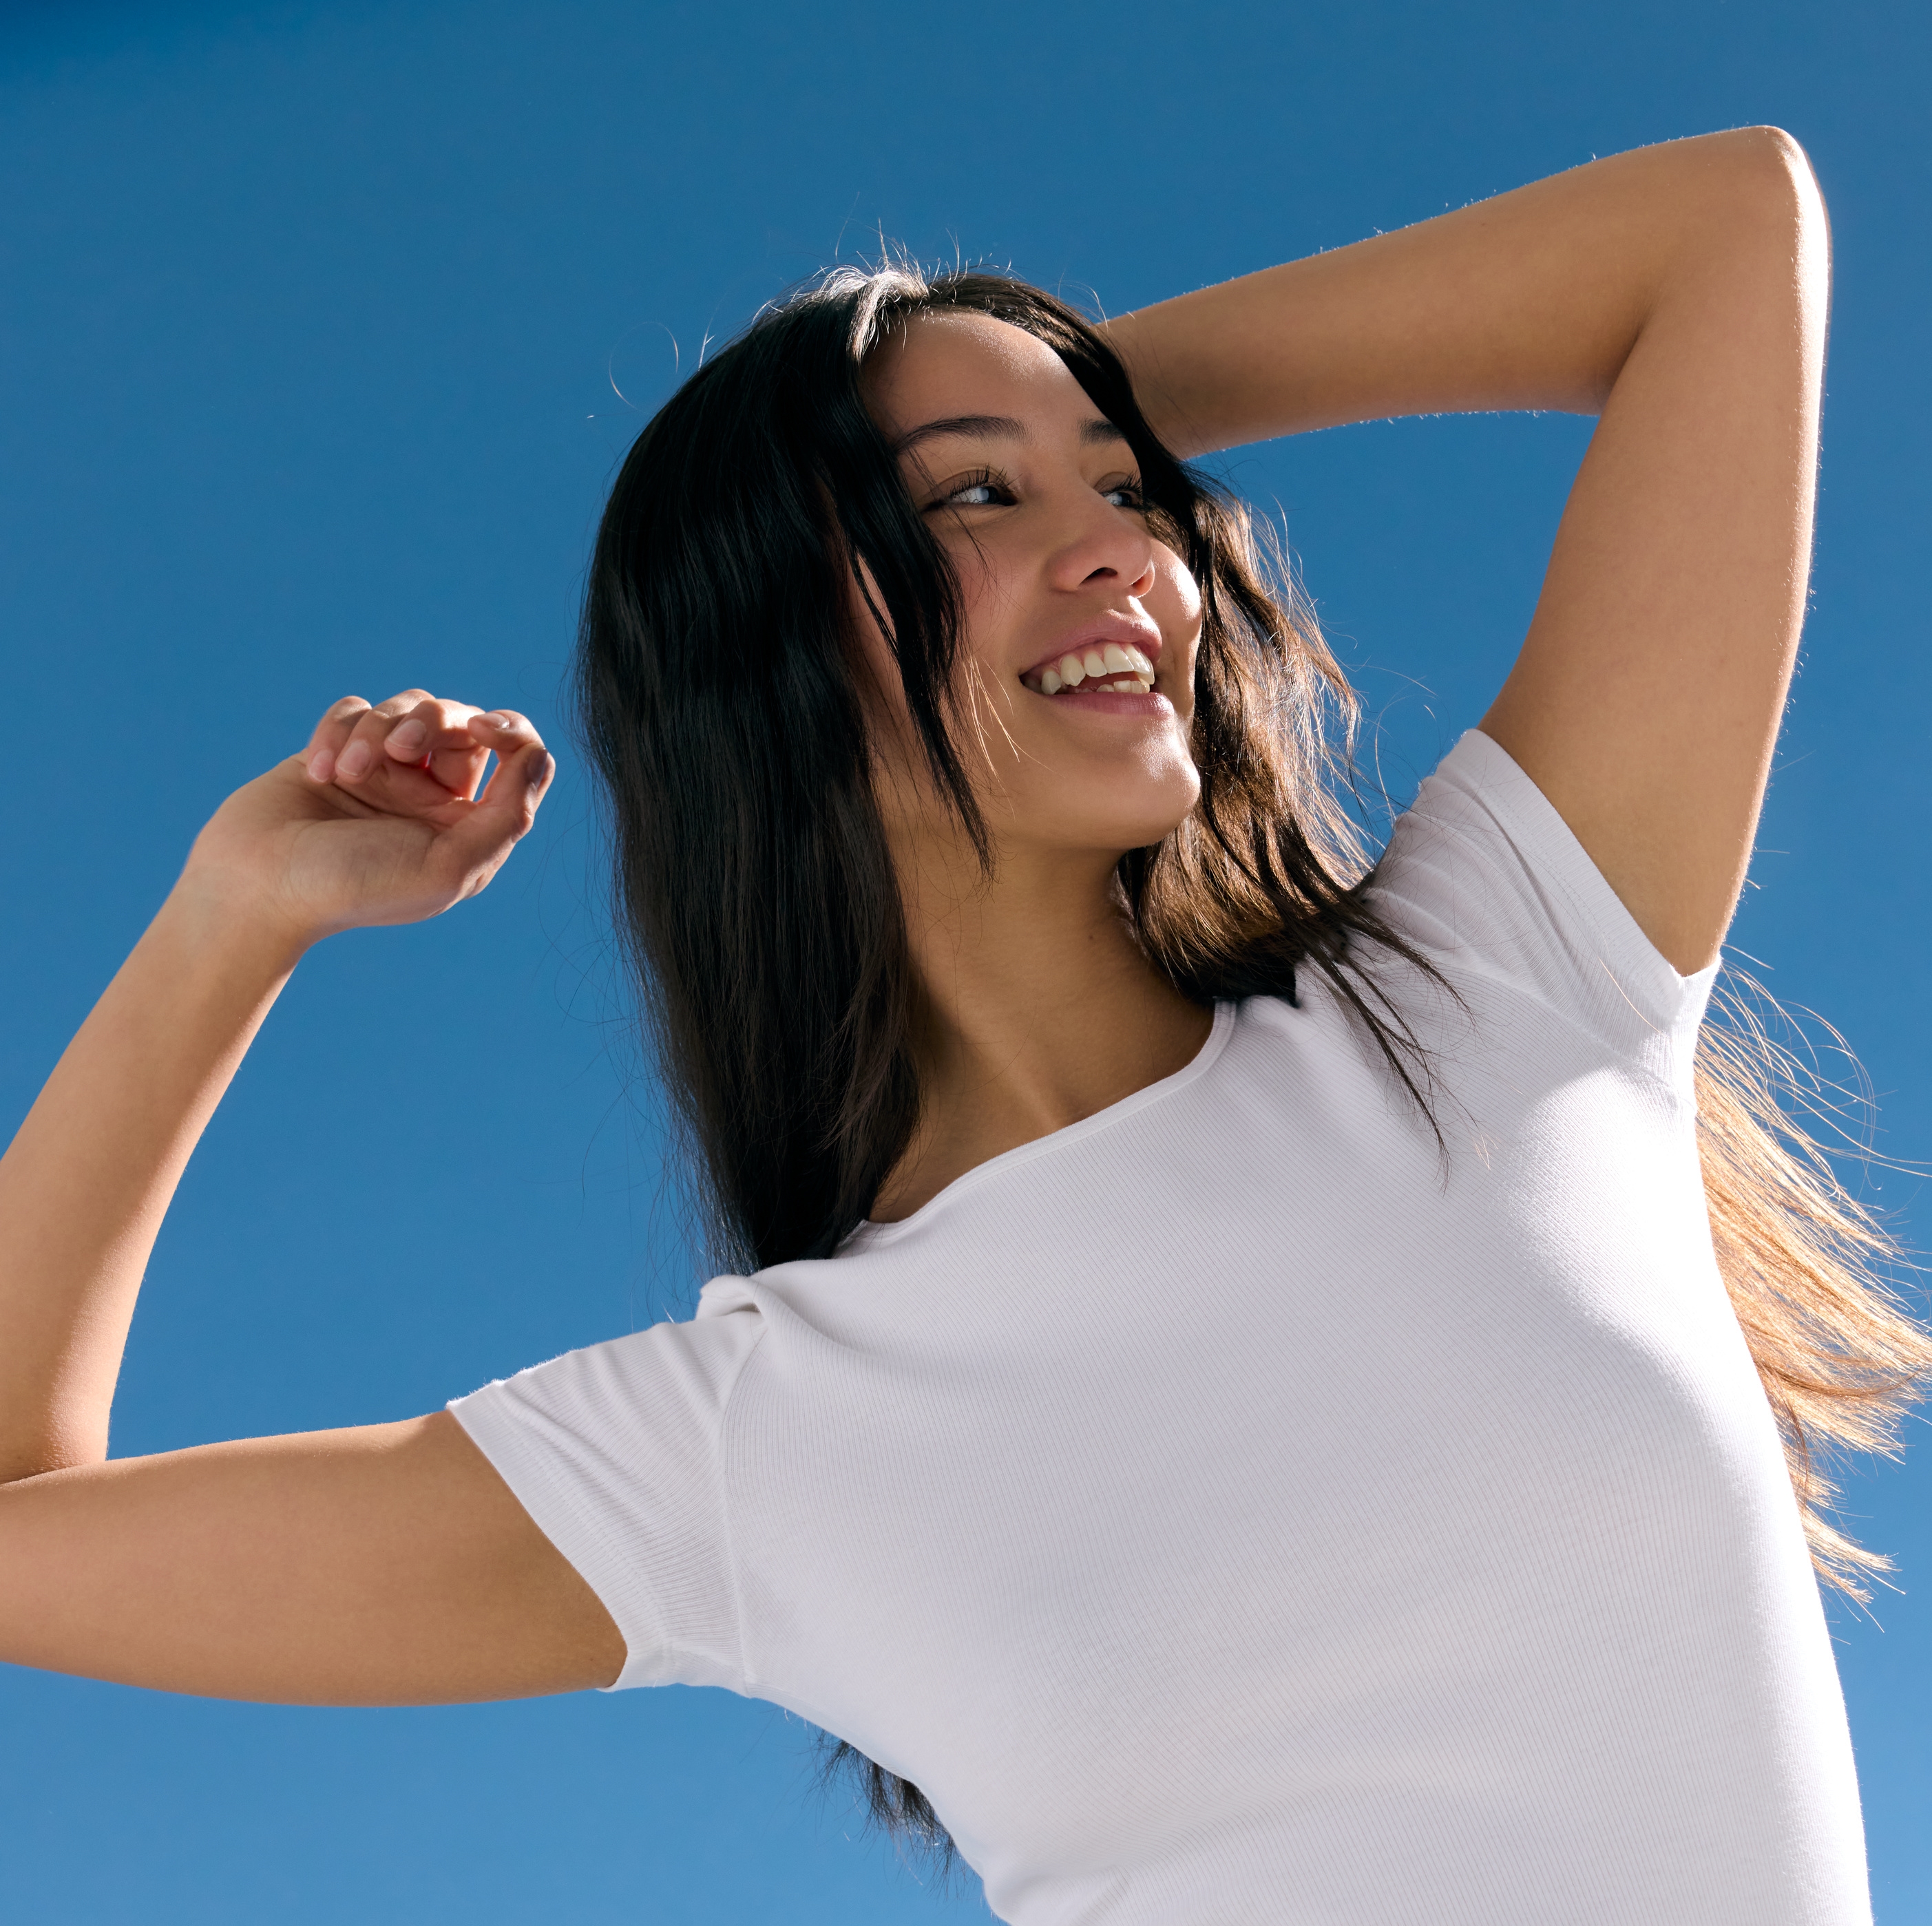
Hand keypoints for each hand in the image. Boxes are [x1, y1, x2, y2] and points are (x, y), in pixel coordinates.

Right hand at [182, 691, 554, 949]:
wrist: (257, 889)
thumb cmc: (354, 887)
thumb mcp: (448, 869)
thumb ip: (507, 817)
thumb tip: (542, 756)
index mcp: (467, 826)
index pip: (516, 759)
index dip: (511, 731)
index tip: (487, 731)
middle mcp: (431, 796)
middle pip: (460, 721)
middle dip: (433, 721)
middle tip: (399, 749)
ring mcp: (383, 771)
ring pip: (407, 708)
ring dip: (377, 729)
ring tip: (350, 773)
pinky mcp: (337, 751)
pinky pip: (354, 710)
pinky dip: (337, 733)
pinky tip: (318, 772)